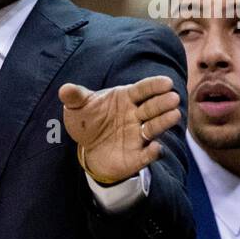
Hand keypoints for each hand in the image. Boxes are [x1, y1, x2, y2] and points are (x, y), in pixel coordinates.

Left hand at [59, 75, 180, 183]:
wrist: (88, 148)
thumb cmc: (88, 120)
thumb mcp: (78, 107)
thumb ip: (74, 97)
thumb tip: (65, 90)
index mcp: (125, 98)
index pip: (142, 89)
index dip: (154, 86)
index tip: (166, 82)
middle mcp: (136, 115)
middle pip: (152, 107)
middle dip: (162, 103)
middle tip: (173, 98)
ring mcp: (138, 135)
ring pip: (154, 128)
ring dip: (164, 122)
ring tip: (174, 116)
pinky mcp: (137, 155)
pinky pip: (148, 154)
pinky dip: (153, 152)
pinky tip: (156, 148)